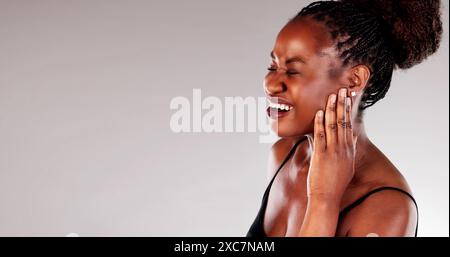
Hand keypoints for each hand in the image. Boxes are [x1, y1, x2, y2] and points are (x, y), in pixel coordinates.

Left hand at [307, 88, 357, 203]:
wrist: (327, 198)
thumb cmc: (335, 183)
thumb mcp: (348, 165)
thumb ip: (350, 149)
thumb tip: (352, 136)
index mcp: (349, 150)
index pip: (349, 125)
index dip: (348, 110)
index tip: (348, 97)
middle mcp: (343, 149)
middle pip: (343, 122)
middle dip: (342, 104)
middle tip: (342, 90)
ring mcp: (333, 151)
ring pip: (333, 126)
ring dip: (332, 109)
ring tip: (332, 96)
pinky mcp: (322, 155)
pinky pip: (321, 135)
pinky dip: (320, 123)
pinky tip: (320, 112)